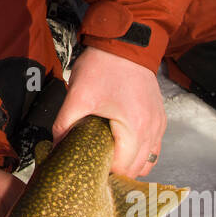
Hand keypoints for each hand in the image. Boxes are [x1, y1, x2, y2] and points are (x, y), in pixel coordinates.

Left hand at [51, 45, 164, 177]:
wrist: (124, 42)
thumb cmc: (103, 66)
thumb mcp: (77, 96)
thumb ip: (64, 125)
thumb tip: (56, 148)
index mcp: (134, 127)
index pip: (122, 168)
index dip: (104, 173)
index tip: (89, 172)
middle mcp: (152, 129)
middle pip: (137, 169)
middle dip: (117, 173)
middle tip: (95, 170)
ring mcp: (159, 124)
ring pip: (148, 161)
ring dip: (130, 165)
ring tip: (108, 161)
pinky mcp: (159, 117)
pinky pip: (154, 146)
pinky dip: (140, 153)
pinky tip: (123, 149)